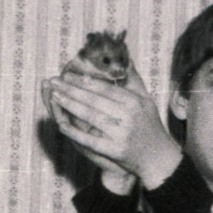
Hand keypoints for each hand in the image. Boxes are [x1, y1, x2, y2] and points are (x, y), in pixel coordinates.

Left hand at [44, 66, 180, 188]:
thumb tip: (124, 55)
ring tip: (54, 96)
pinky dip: (74, 132)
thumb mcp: (145, 99)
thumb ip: (132, 79)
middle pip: (93, 100)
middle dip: (71, 90)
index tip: (68, 74)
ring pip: (90, 116)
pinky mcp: (114, 150)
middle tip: (54, 82)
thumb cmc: (149, 125)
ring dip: (69, 106)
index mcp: (134, 101)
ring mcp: (120, 133)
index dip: (84, 80)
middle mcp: (127, 116)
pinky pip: (90, 140)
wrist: (158, 157)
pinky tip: (61, 124)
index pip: (104, 88)